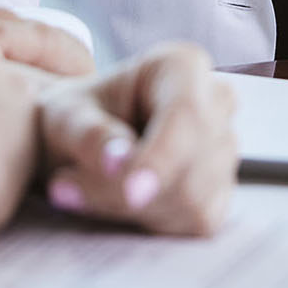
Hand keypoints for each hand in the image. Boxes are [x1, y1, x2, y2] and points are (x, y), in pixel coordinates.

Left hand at [34, 42, 236, 235]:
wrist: (79, 142)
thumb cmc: (75, 117)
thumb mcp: (64, 116)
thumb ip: (89, 134)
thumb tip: (119, 162)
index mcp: (182, 66)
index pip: (186, 115)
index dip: (162, 158)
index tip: (132, 195)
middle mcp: (214, 102)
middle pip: (190, 162)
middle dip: (127, 188)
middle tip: (64, 188)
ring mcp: (223, 149)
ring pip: (191, 198)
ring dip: (127, 207)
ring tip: (75, 190)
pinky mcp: (218, 192)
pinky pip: (193, 220)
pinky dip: (146, 222)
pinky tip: (110, 203)